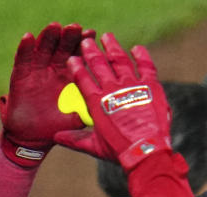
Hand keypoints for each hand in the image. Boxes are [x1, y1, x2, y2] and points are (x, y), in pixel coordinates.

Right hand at [0, 22, 91, 166]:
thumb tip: (100, 111)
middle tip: (75, 27)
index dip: (84, 45)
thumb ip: (85, 113)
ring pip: (43, 49)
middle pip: (62, 48)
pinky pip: (22, 60)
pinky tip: (28, 37)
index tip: (91, 34)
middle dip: (69, 37)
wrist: (32, 138)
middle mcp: (54, 69)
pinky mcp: (20, 75)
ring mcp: (37, 70)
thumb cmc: (56, 127)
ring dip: (48, 37)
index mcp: (70, 76)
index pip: (78, 56)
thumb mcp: (74, 120)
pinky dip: (25, 49)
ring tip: (54, 27)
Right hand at [54, 33, 171, 169]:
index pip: (82, 79)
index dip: (76, 67)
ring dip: (112, 47)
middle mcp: (112, 89)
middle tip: (86, 41)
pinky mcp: (150, 85)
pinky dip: (141, 55)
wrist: (146, 150)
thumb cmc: (119, 150)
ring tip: (106, 37)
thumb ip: (75, 139)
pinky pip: (145, 65)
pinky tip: (136, 49)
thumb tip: (56, 136)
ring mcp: (131, 85)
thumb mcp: (95, 146)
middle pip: (99, 64)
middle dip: (90, 51)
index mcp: (96, 102)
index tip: (72, 58)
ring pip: (119, 60)